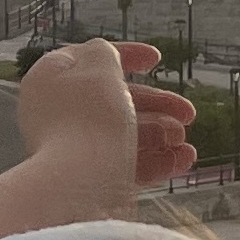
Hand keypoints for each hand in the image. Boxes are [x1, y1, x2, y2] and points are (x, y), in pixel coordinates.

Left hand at [14, 37, 196, 209]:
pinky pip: (122, 163)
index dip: (127, 55)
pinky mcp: (86, 178)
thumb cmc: (89, 119)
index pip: (90, 59)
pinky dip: (154, 161)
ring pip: (123, 133)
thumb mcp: (101, 67)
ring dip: (160, 134)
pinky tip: (182, 161)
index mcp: (52, 78)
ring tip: (183, 143)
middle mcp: (58, 111)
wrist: (79, 187)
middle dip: (156, 105)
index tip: (157, 60)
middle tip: (187, 113)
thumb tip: (105, 56)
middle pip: (114, 99)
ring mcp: (70, 146)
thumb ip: (106, 52)